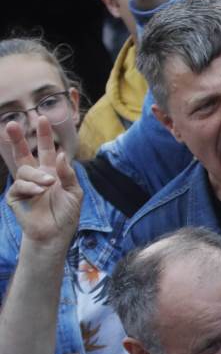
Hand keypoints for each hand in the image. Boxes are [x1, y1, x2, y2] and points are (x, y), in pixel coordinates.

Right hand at [5, 119, 81, 249]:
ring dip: (37, 175)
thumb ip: (68, 174)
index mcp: (51, 172)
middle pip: (23, 153)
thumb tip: (60, 155)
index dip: (44, 135)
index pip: (47, 150)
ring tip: (48, 185)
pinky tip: (39, 193)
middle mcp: (36, 176)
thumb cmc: (66, 214)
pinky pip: (19, 186)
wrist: (56, 235)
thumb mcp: (74, 192)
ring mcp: (24, 186)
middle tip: (11, 124)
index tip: (43, 118)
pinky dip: (30, 188)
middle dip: (17, 139)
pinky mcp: (15, 197)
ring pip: (24, 170)